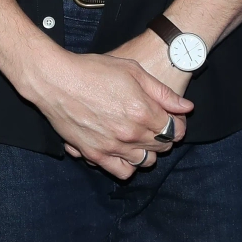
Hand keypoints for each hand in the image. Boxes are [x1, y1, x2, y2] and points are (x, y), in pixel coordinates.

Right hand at [23, 48, 192, 179]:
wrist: (55, 80)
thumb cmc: (93, 69)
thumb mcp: (132, 71)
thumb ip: (162, 92)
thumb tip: (187, 108)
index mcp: (142, 111)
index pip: (175, 129)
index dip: (177, 123)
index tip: (172, 117)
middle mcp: (130, 133)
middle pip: (163, 145)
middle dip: (164, 135)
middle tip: (155, 124)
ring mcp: (113, 146)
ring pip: (146, 161)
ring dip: (149, 150)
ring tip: (139, 136)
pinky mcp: (95, 154)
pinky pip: (123, 172)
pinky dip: (130, 165)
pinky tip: (125, 151)